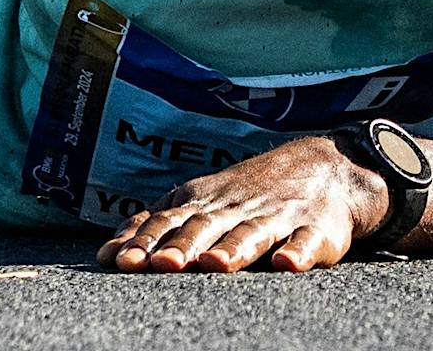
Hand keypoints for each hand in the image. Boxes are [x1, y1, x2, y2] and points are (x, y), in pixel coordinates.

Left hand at [95, 135, 390, 274]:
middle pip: (206, 228)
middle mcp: (238, 208)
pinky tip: (287, 263)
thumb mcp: (205, 201)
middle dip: (182, 246)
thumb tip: (107, 251)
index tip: (120, 261)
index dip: (146, 240)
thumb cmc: (251, 194)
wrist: (325, 167)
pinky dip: (298, 252)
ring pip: (252, 234)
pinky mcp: (316, 230)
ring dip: (233, 249)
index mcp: (208, 201)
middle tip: (159, 265)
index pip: (170, 220)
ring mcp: (277, 217)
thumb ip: (161, 224)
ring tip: (216, 264)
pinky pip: (307, 242)